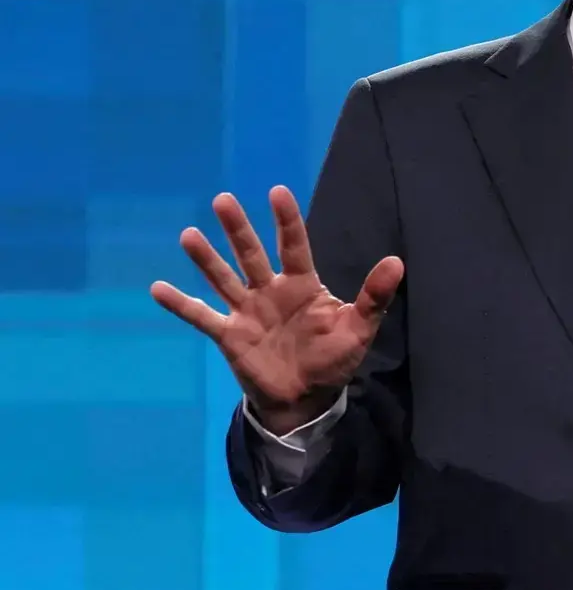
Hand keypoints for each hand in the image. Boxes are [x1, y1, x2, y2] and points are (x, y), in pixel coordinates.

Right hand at [150, 188, 402, 434]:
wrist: (306, 398)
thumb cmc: (333, 359)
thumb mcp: (359, 329)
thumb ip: (374, 296)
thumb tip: (397, 262)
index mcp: (302, 285)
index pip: (293, 246)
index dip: (286, 220)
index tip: (277, 191)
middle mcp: (270, 291)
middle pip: (251, 254)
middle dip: (238, 229)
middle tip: (224, 199)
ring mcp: (247, 311)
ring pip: (223, 278)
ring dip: (206, 258)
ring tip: (189, 234)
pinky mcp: (229, 335)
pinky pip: (201, 316)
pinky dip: (180, 304)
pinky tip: (158, 288)